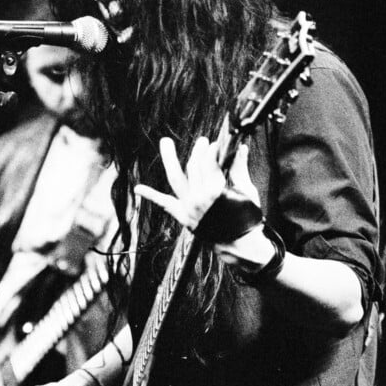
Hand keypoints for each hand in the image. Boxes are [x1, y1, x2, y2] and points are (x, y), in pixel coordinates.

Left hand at [135, 137, 272, 266]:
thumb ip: (239, 168)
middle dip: (198, 151)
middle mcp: (199, 198)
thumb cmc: (248, 217)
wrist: (240, 244)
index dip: (213, 149)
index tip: (216, 144)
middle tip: (202, 141)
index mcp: (217, 190)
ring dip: (169, 159)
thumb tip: (241, 148)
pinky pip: (165, 204)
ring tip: (165, 143)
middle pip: (194, 166)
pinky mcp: (183, 217)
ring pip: (176, 178)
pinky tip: (138, 189)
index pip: (210, 161)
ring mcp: (189, 208)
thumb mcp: (246, 190)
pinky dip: (151, 196)